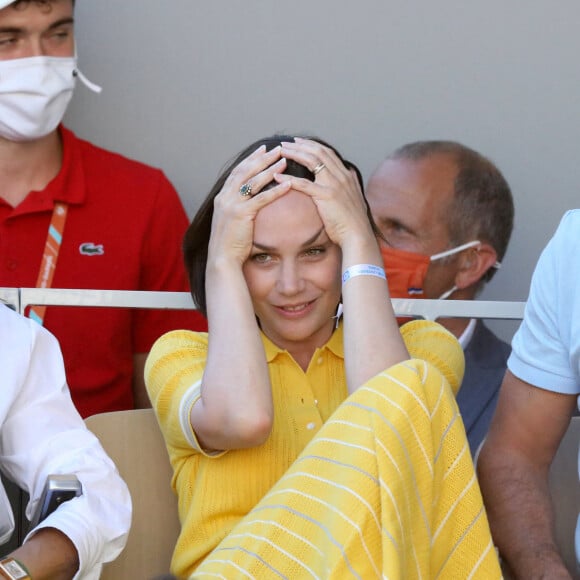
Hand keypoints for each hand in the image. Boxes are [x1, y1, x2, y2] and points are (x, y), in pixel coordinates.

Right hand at [209, 145, 291, 264]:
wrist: (221, 258)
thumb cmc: (229, 243)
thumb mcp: (231, 221)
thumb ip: (238, 208)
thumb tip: (249, 203)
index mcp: (223, 197)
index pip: (238, 172)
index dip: (251, 159)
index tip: (263, 149)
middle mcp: (225, 197)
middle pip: (246, 171)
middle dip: (262, 158)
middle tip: (278, 148)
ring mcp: (232, 204)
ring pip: (253, 181)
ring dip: (270, 169)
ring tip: (285, 160)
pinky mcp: (241, 214)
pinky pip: (261, 199)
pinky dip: (275, 190)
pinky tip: (288, 184)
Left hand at [276, 138, 373, 248]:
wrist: (358, 234)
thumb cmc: (352, 222)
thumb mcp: (352, 199)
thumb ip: (346, 188)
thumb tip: (344, 182)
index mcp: (347, 175)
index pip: (327, 153)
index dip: (312, 145)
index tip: (298, 142)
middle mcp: (341, 176)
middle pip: (318, 152)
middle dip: (300, 145)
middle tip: (285, 142)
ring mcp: (334, 184)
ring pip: (311, 161)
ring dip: (294, 154)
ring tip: (280, 151)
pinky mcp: (326, 196)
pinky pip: (304, 184)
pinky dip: (289, 178)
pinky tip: (277, 176)